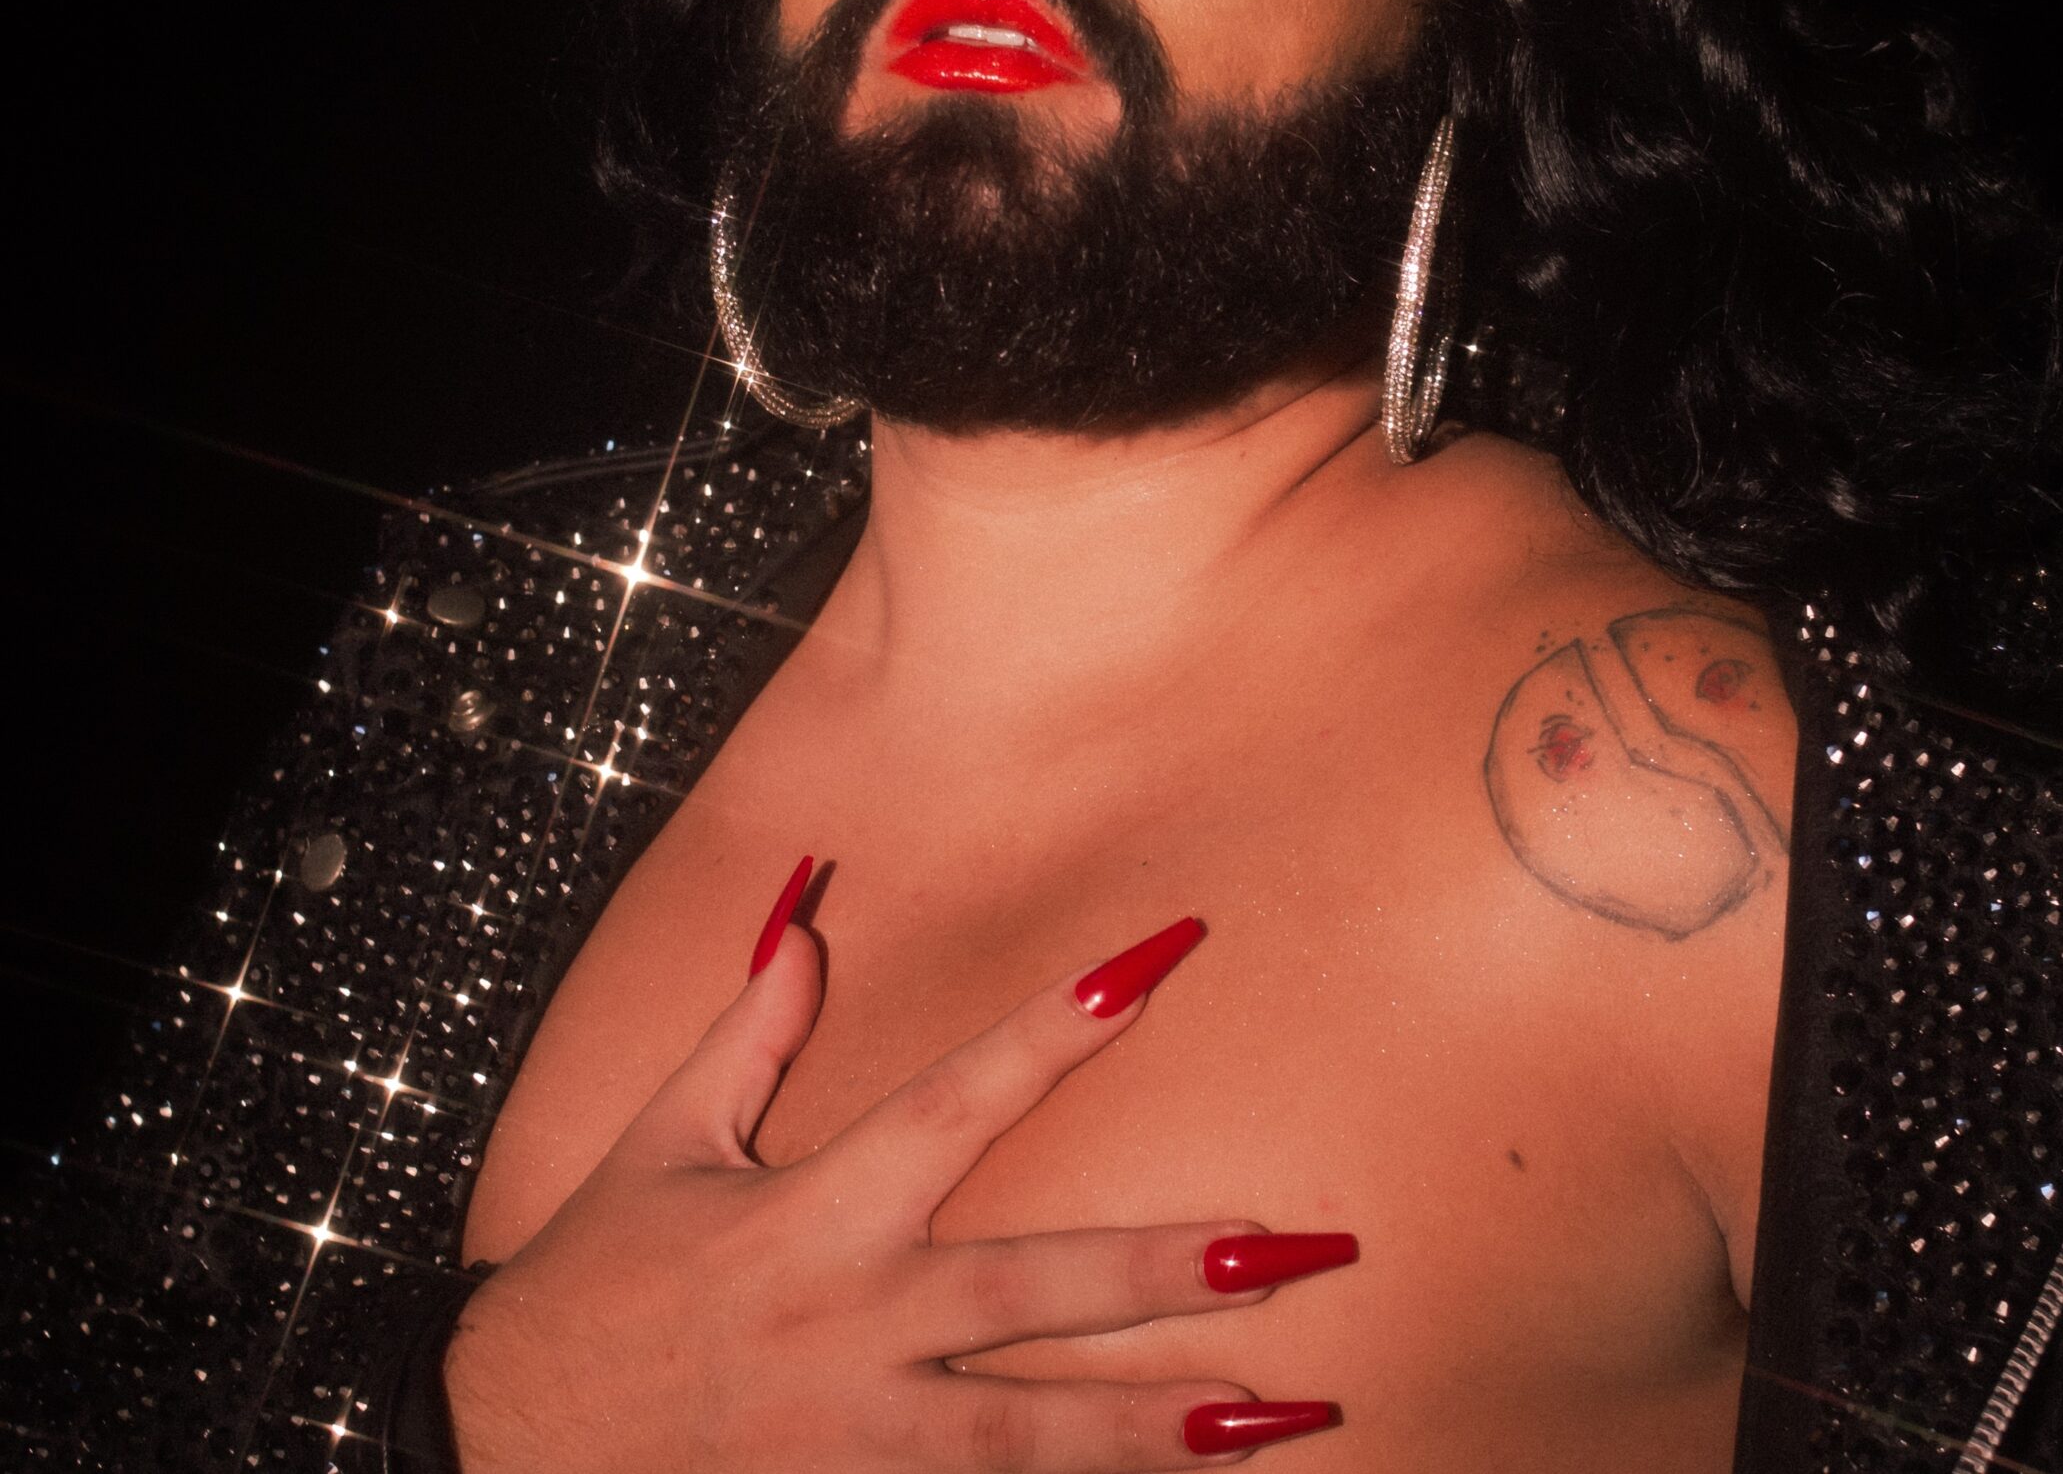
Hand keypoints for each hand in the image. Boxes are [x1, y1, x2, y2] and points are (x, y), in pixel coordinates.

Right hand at [443, 886, 1348, 1470]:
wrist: (498, 1451)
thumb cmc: (591, 1287)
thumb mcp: (661, 1146)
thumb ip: (749, 1032)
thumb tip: (803, 912)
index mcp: (814, 1212)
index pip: (957, 1095)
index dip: (1056, 1028)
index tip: (1156, 961)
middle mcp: (852, 1321)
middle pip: (1032, 1290)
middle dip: (1165, 1270)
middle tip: (1294, 1247)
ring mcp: (858, 1436)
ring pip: (1035, 1434)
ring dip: (1163, 1423)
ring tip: (1286, 1409)